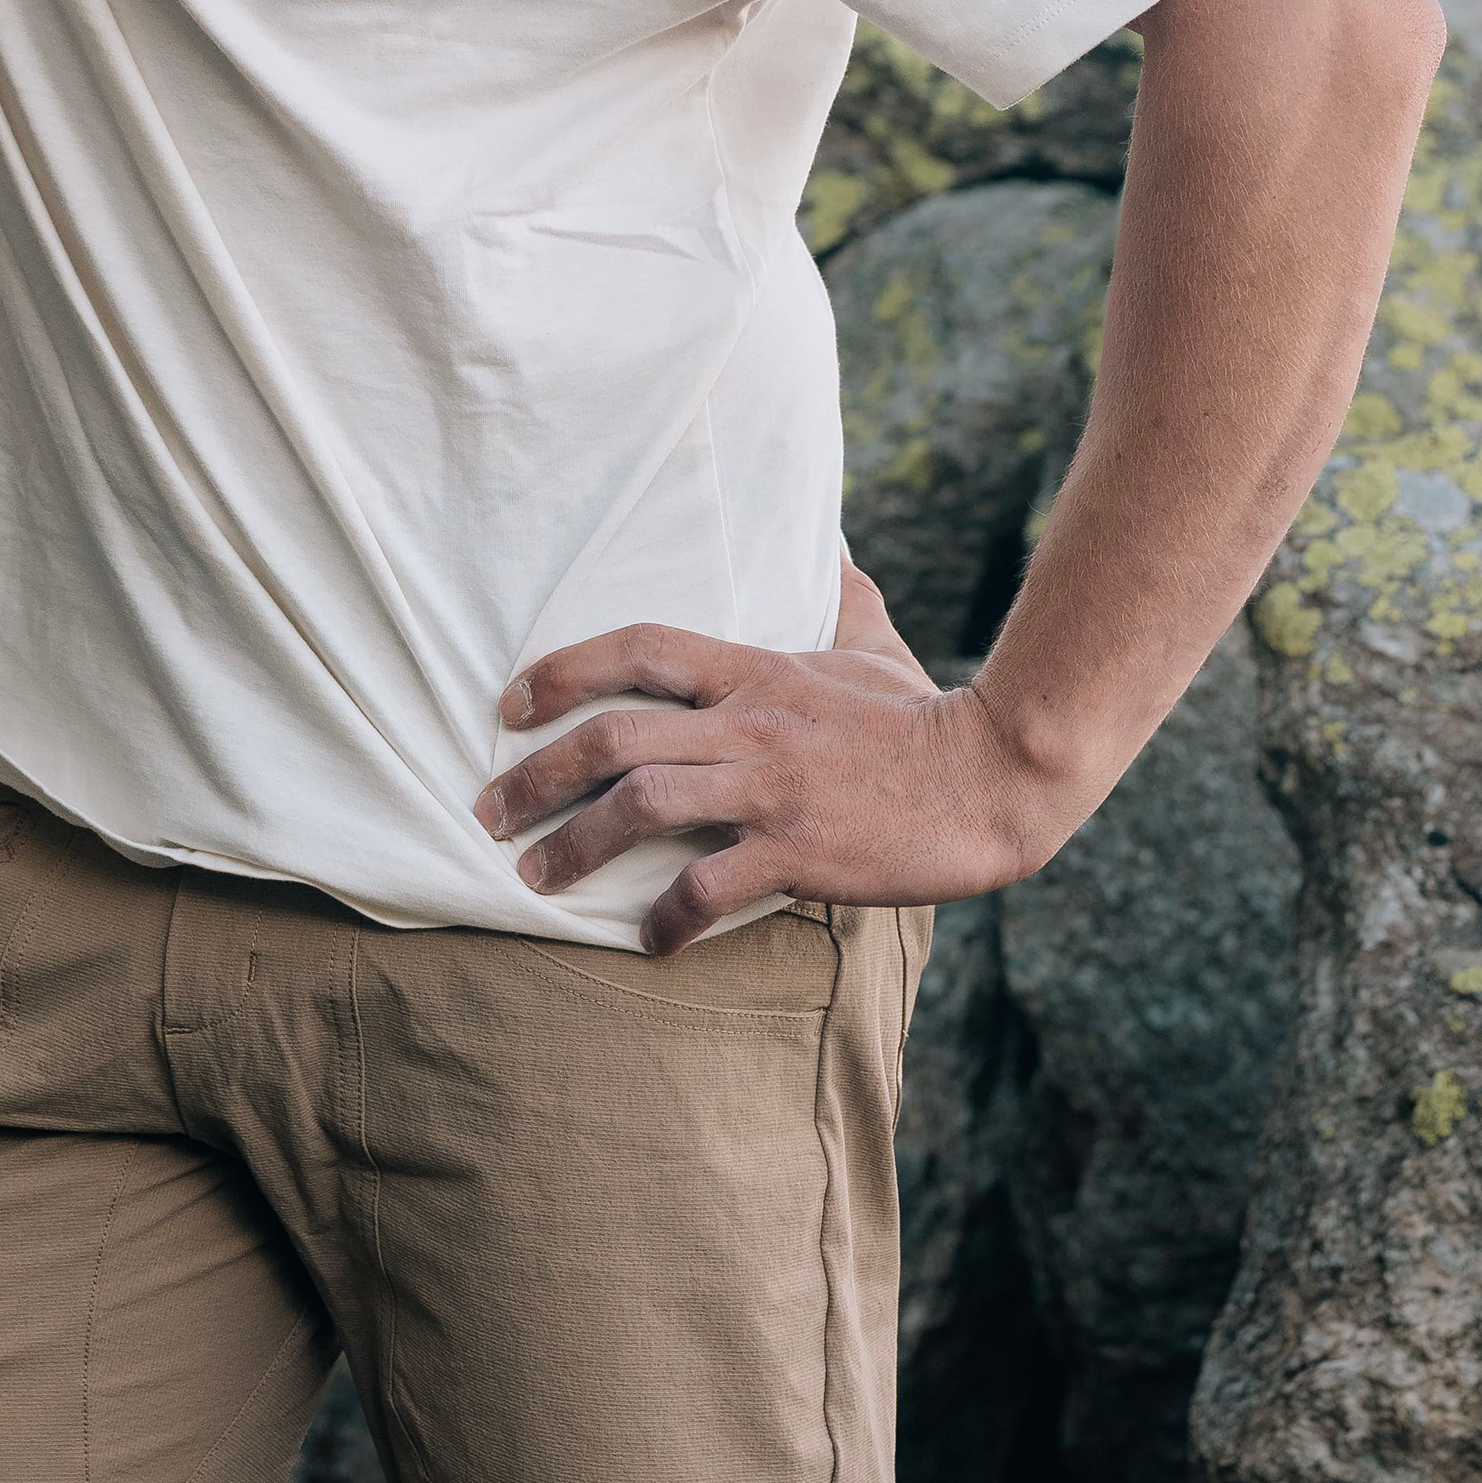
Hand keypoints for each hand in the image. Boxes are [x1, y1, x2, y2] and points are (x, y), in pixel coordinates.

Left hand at [471, 562, 1079, 951]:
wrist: (993, 776)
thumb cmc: (927, 713)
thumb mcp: (873, 639)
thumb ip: (837, 593)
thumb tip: (829, 541)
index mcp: (755, 669)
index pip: (638, 646)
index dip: (563, 669)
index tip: (509, 705)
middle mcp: (749, 724)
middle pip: (616, 733)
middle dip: (540, 773)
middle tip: (488, 808)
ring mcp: (771, 789)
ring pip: (645, 805)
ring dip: (576, 845)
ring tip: (532, 879)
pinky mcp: (799, 851)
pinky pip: (709, 887)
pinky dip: (668, 917)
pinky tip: (647, 941)